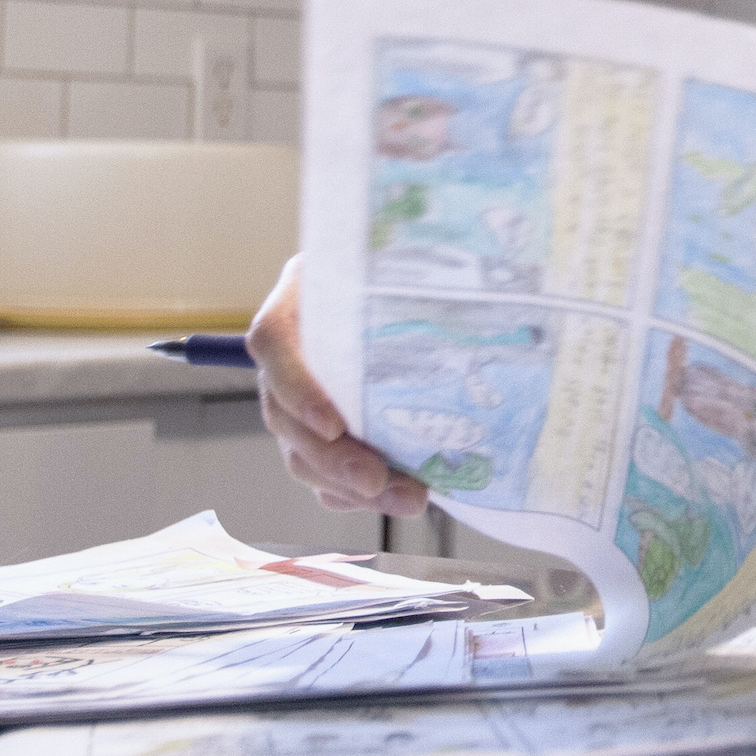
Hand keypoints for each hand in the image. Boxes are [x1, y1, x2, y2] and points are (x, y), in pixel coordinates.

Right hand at [248, 258, 426, 517]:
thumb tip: (482, 292)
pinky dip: (349, 493)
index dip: (298, 388)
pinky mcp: (315, 427)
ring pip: (299, 451)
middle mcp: (288, 349)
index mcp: (300, 296)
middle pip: (284, 413)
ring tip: (408, 498)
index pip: (274, 342)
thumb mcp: (410, 255)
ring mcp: (296, 393)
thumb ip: (422, 273)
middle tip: (378, 481)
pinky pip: (318, 472)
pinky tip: (389, 499)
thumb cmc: (410, 259)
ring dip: (347, 485)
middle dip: (332, 458)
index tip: (335, 426)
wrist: (411, 275)